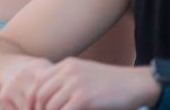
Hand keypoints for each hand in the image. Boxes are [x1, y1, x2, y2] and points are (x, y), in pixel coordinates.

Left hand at [0, 57, 157, 109]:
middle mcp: (68, 71)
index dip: (32, 99)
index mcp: (66, 65)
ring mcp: (75, 84)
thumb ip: (68, 81)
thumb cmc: (112, 84)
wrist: (137, 84)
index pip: (38, 81)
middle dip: (36, 109)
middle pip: (40, 94)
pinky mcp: (84, 98)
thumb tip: (50, 97)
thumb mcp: (86, 75)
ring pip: (50, 106)